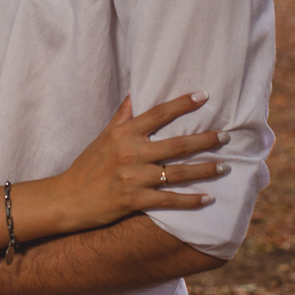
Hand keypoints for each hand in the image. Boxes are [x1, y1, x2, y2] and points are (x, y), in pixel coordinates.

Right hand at [49, 93, 227, 233]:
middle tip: (226, 136)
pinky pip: (169, 200)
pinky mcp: (134, 200)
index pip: (157, 114)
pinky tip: (208, 198)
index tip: (203, 96)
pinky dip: (190, 200)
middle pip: (176, 144)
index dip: (182, 104)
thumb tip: (134, 94)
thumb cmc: (87, 166)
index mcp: (123, 134)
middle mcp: (130, 152)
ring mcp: (133, 177)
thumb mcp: (103, 136)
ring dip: (205, 169)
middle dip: (205, 139)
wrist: (68, 199)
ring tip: (225, 167)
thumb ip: (122, 117)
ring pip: (178, 172)